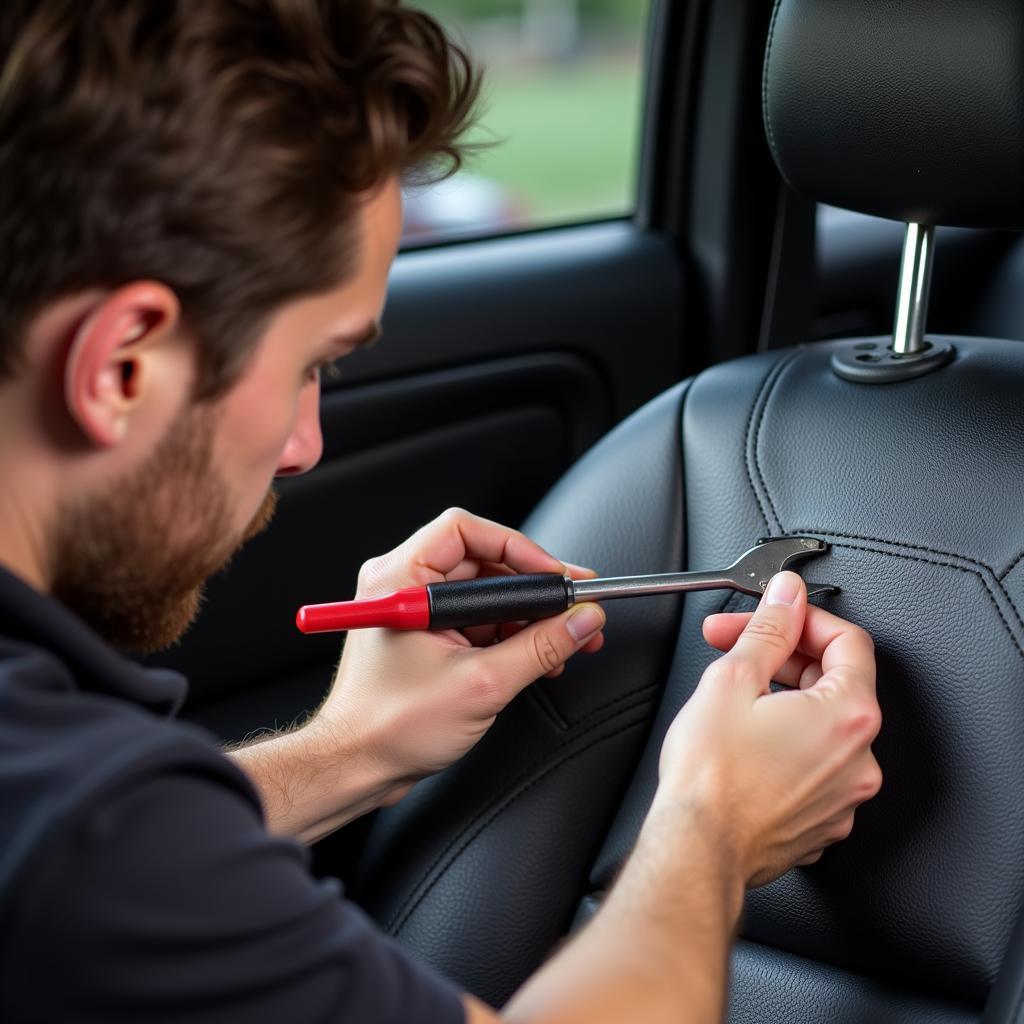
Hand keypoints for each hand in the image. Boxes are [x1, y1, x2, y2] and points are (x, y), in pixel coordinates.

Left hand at [308, 508, 605, 800]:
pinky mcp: (427, 636)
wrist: (356, 767)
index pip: (466, 532)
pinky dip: (511, 634)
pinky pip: (479, 619)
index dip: (518, 548)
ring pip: (487, 593)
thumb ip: (540, 647)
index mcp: (400, 578)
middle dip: (534, 588)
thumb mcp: (481, 684)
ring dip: (529, 616)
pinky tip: (540, 656)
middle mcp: (405, 584)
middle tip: (575, 605)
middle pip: (483, 561)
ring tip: (564, 640)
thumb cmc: (389, 728)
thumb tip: (582, 620)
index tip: (554, 576)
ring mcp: (416, 611)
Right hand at [657, 571, 881, 886]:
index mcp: (849, 715)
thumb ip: (769, 627)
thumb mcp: (734, 677)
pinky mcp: (823, 821)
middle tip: (736, 647)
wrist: (697, 847)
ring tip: (735, 699)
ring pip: (824, 727)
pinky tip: (747, 742)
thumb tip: (787, 596)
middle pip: (836, 683)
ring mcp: (844, 795)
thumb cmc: (711, 776)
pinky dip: (788, 745)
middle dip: (783, 656)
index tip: (776, 612)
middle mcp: (860, 758)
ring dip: (785, 701)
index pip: (848, 641)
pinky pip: (815, 767)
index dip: (804, 618)